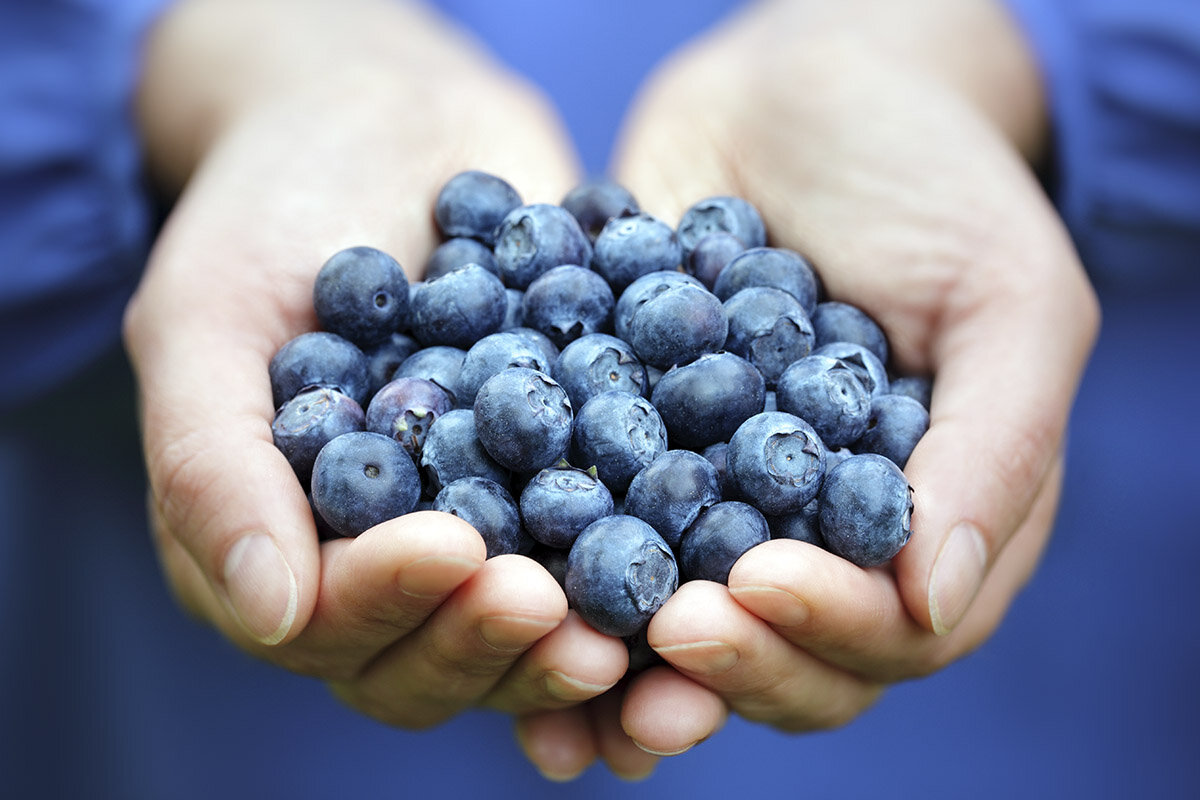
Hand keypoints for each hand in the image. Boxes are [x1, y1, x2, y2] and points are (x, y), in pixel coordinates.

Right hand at [123, 0, 626, 734]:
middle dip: (489, 641)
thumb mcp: (207, 316)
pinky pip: (606, 553)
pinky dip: (648, 579)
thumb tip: (272, 616)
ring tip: (632, 620)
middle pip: (429, 658)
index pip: (327, 622)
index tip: (454, 550)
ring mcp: (482, 532)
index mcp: (280, 547)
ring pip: (522, 634)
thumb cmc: (272, 210)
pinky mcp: (566, 488)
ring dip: (573, 647)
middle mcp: (381, 564)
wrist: (387, 123)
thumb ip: (212, 464)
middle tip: (554, 607)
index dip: (389, 601)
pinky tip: (698, 580)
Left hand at [516, 0, 1099, 772]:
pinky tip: (498, 585)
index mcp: (930, 523)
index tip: (748, 585)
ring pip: (682, 621)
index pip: (894, 629)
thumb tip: (933, 602)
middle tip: (657, 642)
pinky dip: (551, 569)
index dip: (827, 628)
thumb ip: (993, 447)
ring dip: (627, 660)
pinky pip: (593, 529)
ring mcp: (721, 502)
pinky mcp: (633, 456)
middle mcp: (822, 536)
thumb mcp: (1006, 294)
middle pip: (787, 655)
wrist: (798, 88)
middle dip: (726, 665)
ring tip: (563, 672)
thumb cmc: (929, 176)